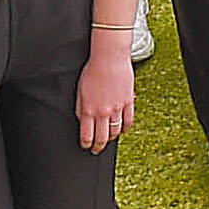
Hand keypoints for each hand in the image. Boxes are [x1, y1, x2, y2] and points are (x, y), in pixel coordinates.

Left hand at [77, 33, 135, 150]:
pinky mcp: (128, 102)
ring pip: (115, 131)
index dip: (86, 144)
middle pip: (102, 138)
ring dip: (111, 138)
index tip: (86, 146)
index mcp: (89, 110)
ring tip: (108, 139)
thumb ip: (80, 109)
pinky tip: (122, 130)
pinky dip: (125, 128)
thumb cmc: (92, 71)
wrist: (109, 58)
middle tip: (96, 150)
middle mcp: (103, 112)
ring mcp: (117, 108)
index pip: (87, 136)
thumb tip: (82, 121)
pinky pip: (128, 121)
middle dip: (98, 147)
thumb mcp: (79, 92)